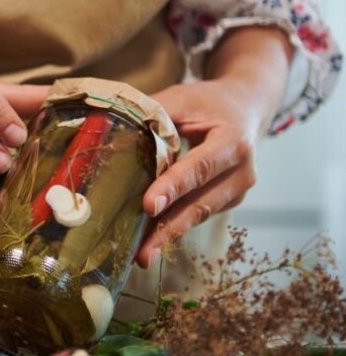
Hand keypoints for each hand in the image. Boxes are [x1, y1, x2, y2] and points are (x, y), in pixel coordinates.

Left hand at [136, 78, 264, 267]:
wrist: (246, 107)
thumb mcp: (181, 99)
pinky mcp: (228, 201)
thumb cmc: (207, 103)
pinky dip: (173, 226)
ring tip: (142, 255)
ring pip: (199, 215)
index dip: (173, 187)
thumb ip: (152, 116)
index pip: (198, 167)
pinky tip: (150, 239)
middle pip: (201, 203)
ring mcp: (238, 190)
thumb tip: (109, 131)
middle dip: (169, 228)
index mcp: (233, 140)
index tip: (149, 205)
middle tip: (143, 251)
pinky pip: (198, 215)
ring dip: (168, 235)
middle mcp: (242, 171)